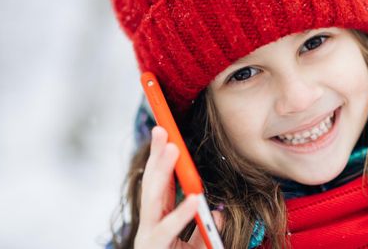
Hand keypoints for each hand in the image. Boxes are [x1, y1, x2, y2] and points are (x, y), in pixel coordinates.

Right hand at [134, 126, 222, 248]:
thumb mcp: (197, 246)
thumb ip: (205, 230)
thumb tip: (219, 214)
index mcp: (158, 220)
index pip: (159, 183)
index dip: (161, 159)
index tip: (165, 133)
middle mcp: (150, 225)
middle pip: (151, 184)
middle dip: (156, 156)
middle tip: (162, 130)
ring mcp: (148, 237)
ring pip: (152, 200)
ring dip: (161, 172)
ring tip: (173, 150)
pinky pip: (167, 230)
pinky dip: (181, 214)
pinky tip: (194, 198)